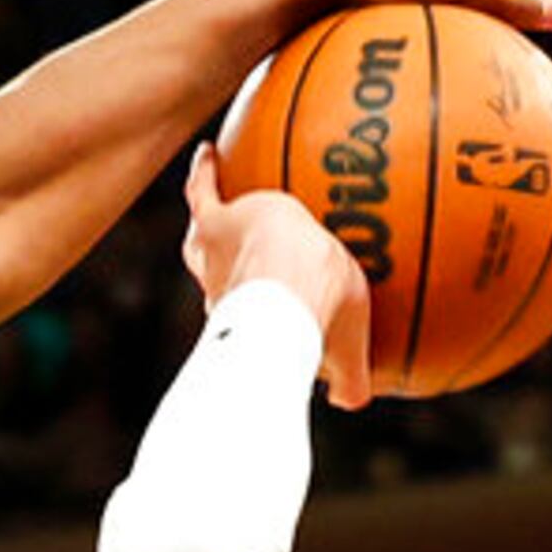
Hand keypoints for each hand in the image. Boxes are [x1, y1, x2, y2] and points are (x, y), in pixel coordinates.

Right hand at [177, 146, 374, 408]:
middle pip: (212, 277)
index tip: (248, 306)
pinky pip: (202, 190)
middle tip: (228, 254)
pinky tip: (209, 151)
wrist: (287, 289)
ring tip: (206, 195)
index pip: (245, 313)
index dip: (246, 311)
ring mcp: (216, 255)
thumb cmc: (317, 323)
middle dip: (218, 269)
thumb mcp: (348, 349)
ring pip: (200, 237)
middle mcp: (221, 290)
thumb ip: (350, 378)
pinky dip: (203, 172)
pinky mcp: (216, 221)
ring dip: (205, 220)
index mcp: (251, 316)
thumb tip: (349, 400)